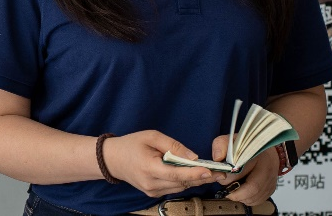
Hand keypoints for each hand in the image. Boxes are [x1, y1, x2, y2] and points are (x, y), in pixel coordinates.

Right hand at [101, 130, 221, 197]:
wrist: (112, 159)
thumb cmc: (131, 144)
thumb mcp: (151, 136)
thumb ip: (173, 145)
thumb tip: (192, 156)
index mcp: (149, 168)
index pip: (176, 173)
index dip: (194, 173)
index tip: (210, 171)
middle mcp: (151, 184)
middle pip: (181, 183)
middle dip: (201, 178)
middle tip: (220, 173)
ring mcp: (151, 191)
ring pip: (180, 187)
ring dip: (195, 180)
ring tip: (211, 174)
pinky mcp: (152, 194)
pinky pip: (173, 188)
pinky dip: (184, 181)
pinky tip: (193, 175)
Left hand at [208, 135, 279, 207]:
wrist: (264, 146)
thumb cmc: (245, 146)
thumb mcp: (231, 141)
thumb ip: (221, 146)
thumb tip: (217, 158)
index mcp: (256, 154)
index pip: (242, 171)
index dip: (228, 178)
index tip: (221, 177)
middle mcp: (267, 167)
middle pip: (252, 188)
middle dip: (235, 192)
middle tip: (227, 189)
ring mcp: (271, 179)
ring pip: (255, 197)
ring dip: (241, 197)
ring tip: (234, 190)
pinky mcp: (272, 188)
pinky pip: (259, 200)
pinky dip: (248, 200)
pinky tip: (243, 192)